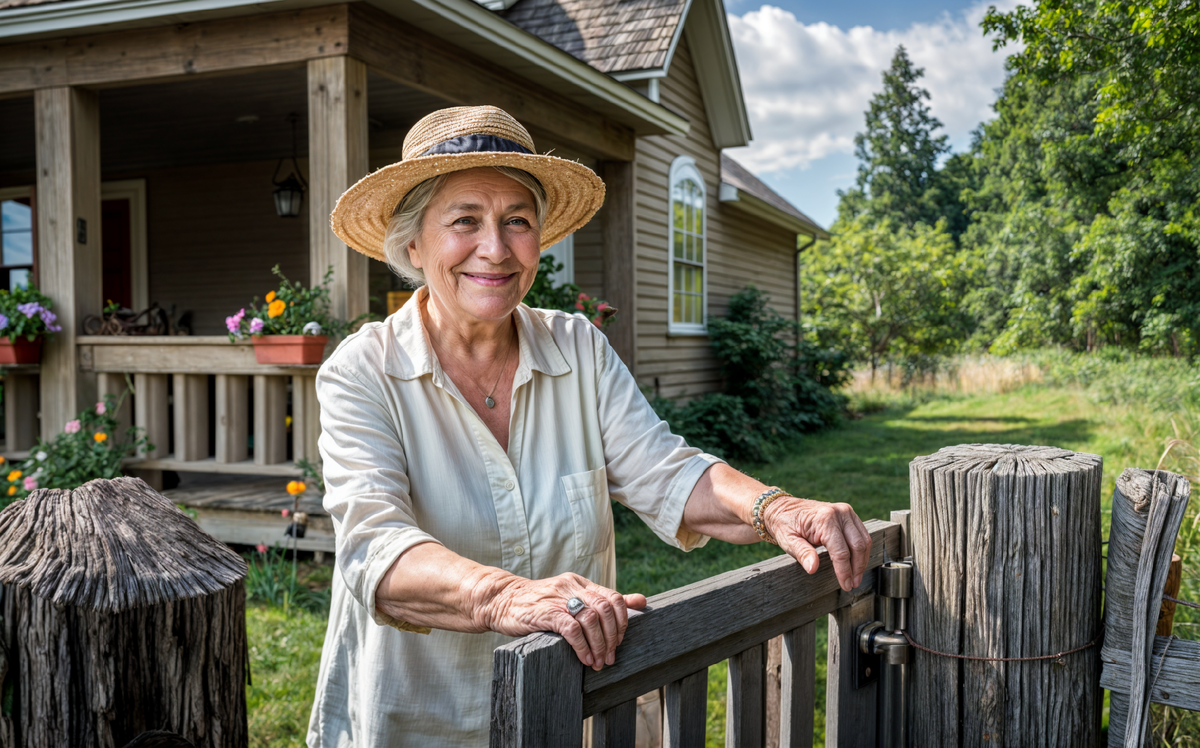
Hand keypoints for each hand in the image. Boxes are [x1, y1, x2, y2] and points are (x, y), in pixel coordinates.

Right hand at [482, 572, 647, 669]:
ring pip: (591, 619)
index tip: (619, 641)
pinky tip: (584, 658)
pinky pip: (572, 629)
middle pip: (606, 609)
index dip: (622, 622)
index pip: (613, 598)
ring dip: (599, 645)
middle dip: (612, 637)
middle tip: (610, 657)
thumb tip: (641, 601)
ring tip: (598, 662)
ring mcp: (558, 599)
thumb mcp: (571, 598)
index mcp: (581, 583)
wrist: (501, 600)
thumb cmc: (538, 604)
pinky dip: (582, 646)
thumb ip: (603, 600)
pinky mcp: (545, 612)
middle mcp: (572, 587)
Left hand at [764, 498, 870, 590]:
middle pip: (857, 546)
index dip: (844, 571)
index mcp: (824, 519)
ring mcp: (845, 512)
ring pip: (864, 540)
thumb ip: (802, 554)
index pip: (841, 551)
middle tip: (853, 584)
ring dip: (862, 560)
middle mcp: (839, 513)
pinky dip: (861, 549)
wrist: (782, 507)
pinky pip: (862, 534)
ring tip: (856, 577)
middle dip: (857, 568)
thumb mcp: (788, 541)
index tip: (846, 586)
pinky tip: (856, 562)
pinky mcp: (848, 514)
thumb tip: (813, 568)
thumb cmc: (784, 524)